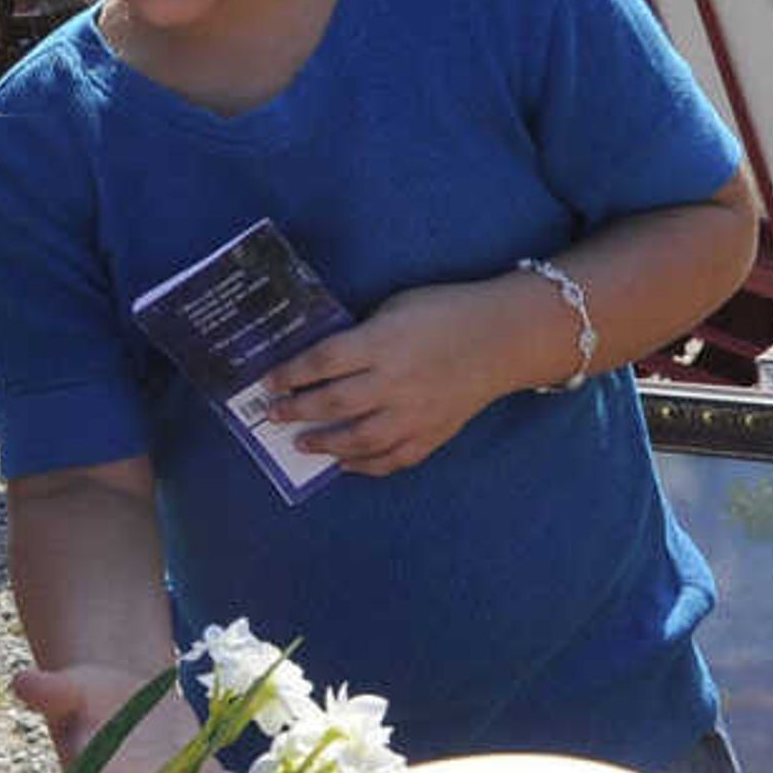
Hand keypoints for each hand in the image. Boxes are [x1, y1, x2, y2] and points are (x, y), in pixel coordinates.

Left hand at [263, 281, 533, 475]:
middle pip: (332, 403)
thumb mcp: (397, 307)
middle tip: (274, 414)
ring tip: (303, 443)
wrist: (504, 338)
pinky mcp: (432, 434)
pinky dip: (365, 465)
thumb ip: (362, 335)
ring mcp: (414, 414)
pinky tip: (345, 463)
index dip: (290, 373)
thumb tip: (325, 361)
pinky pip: (392, 459)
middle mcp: (394, 382)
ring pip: (358, 439)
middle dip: (296, 410)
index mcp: (382, 342)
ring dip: (324, 443)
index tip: (268, 381)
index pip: (322, 362)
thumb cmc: (447, 312)